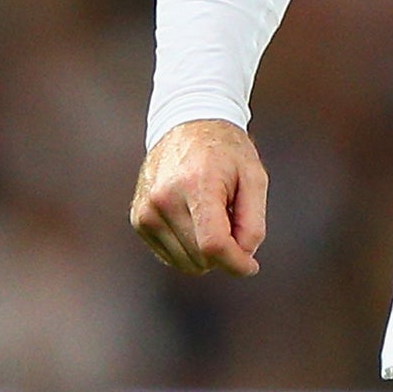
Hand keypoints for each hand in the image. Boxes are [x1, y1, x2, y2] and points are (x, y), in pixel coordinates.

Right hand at [130, 118, 267, 276]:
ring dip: (206, 250)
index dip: (235, 262)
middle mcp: (164, 200)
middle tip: (234, 218)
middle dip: (225, 250)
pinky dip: (189, 247)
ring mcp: (146, 211)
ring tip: (214, 214)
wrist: (188, 125)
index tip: (251, 267)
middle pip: (200, 256)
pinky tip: (196, 218)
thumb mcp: (254, 176)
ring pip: (184, 261)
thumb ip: (253, 220)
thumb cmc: (227, 152)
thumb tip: (244, 257)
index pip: (213, 244)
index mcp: (196, 185)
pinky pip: (169, 255)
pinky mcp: (138, 220)